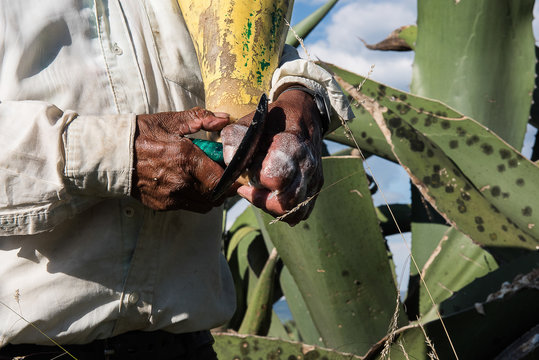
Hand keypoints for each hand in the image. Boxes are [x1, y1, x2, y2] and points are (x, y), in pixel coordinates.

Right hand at [132, 108, 231, 212]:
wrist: (111, 155)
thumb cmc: (142, 135)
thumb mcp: (171, 121)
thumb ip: (201, 119)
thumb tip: (224, 119)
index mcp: (186, 158)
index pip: (222, 179)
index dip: (232, 177)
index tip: (232, 170)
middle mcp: (181, 181)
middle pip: (217, 194)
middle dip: (223, 186)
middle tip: (220, 174)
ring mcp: (171, 196)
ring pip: (205, 204)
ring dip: (210, 194)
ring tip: (204, 179)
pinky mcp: (163, 205)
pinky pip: (188, 206)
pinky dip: (194, 198)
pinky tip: (187, 183)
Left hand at [221, 87, 323, 224]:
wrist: (304, 115)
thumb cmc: (274, 119)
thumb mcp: (251, 121)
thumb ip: (236, 138)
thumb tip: (230, 161)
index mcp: (292, 146)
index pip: (276, 177)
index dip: (257, 180)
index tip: (247, 174)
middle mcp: (307, 165)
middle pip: (285, 201)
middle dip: (262, 199)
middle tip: (249, 188)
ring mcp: (313, 178)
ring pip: (294, 211)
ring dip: (272, 207)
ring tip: (259, 194)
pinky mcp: (315, 188)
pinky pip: (300, 212)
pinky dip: (283, 211)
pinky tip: (271, 197)